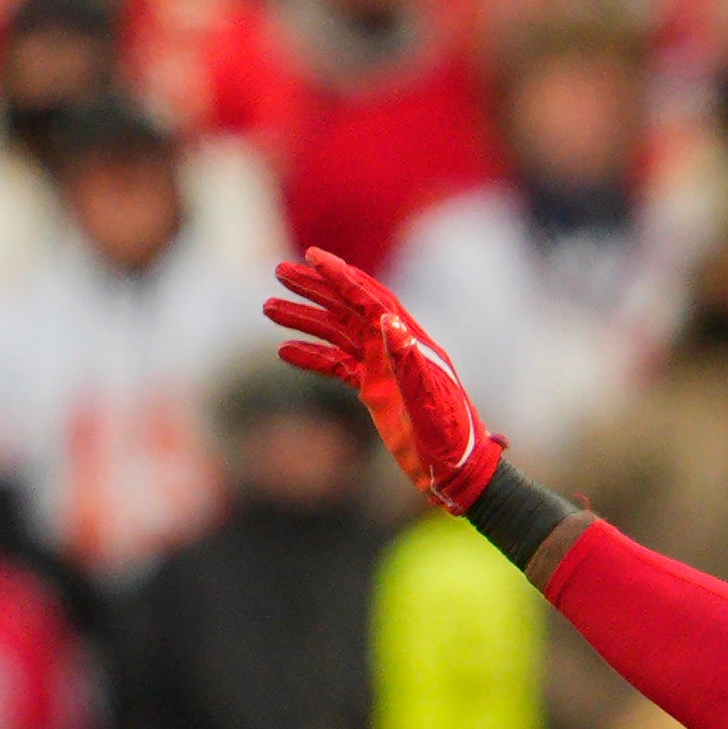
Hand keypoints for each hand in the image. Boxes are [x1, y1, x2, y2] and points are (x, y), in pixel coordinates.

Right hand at [264, 250, 500, 508]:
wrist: (458, 472)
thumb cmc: (451, 438)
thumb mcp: (430, 401)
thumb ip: (409, 362)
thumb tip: (388, 320)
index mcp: (412, 345)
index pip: (371, 301)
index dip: (342, 277)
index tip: (312, 256)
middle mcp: (396, 351)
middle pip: (350, 309)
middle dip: (316, 288)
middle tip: (280, 271)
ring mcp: (385, 370)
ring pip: (338, 334)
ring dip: (306, 320)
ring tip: (268, 307)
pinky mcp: (376, 391)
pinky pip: (338, 366)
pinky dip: (312, 356)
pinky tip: (285, 351)